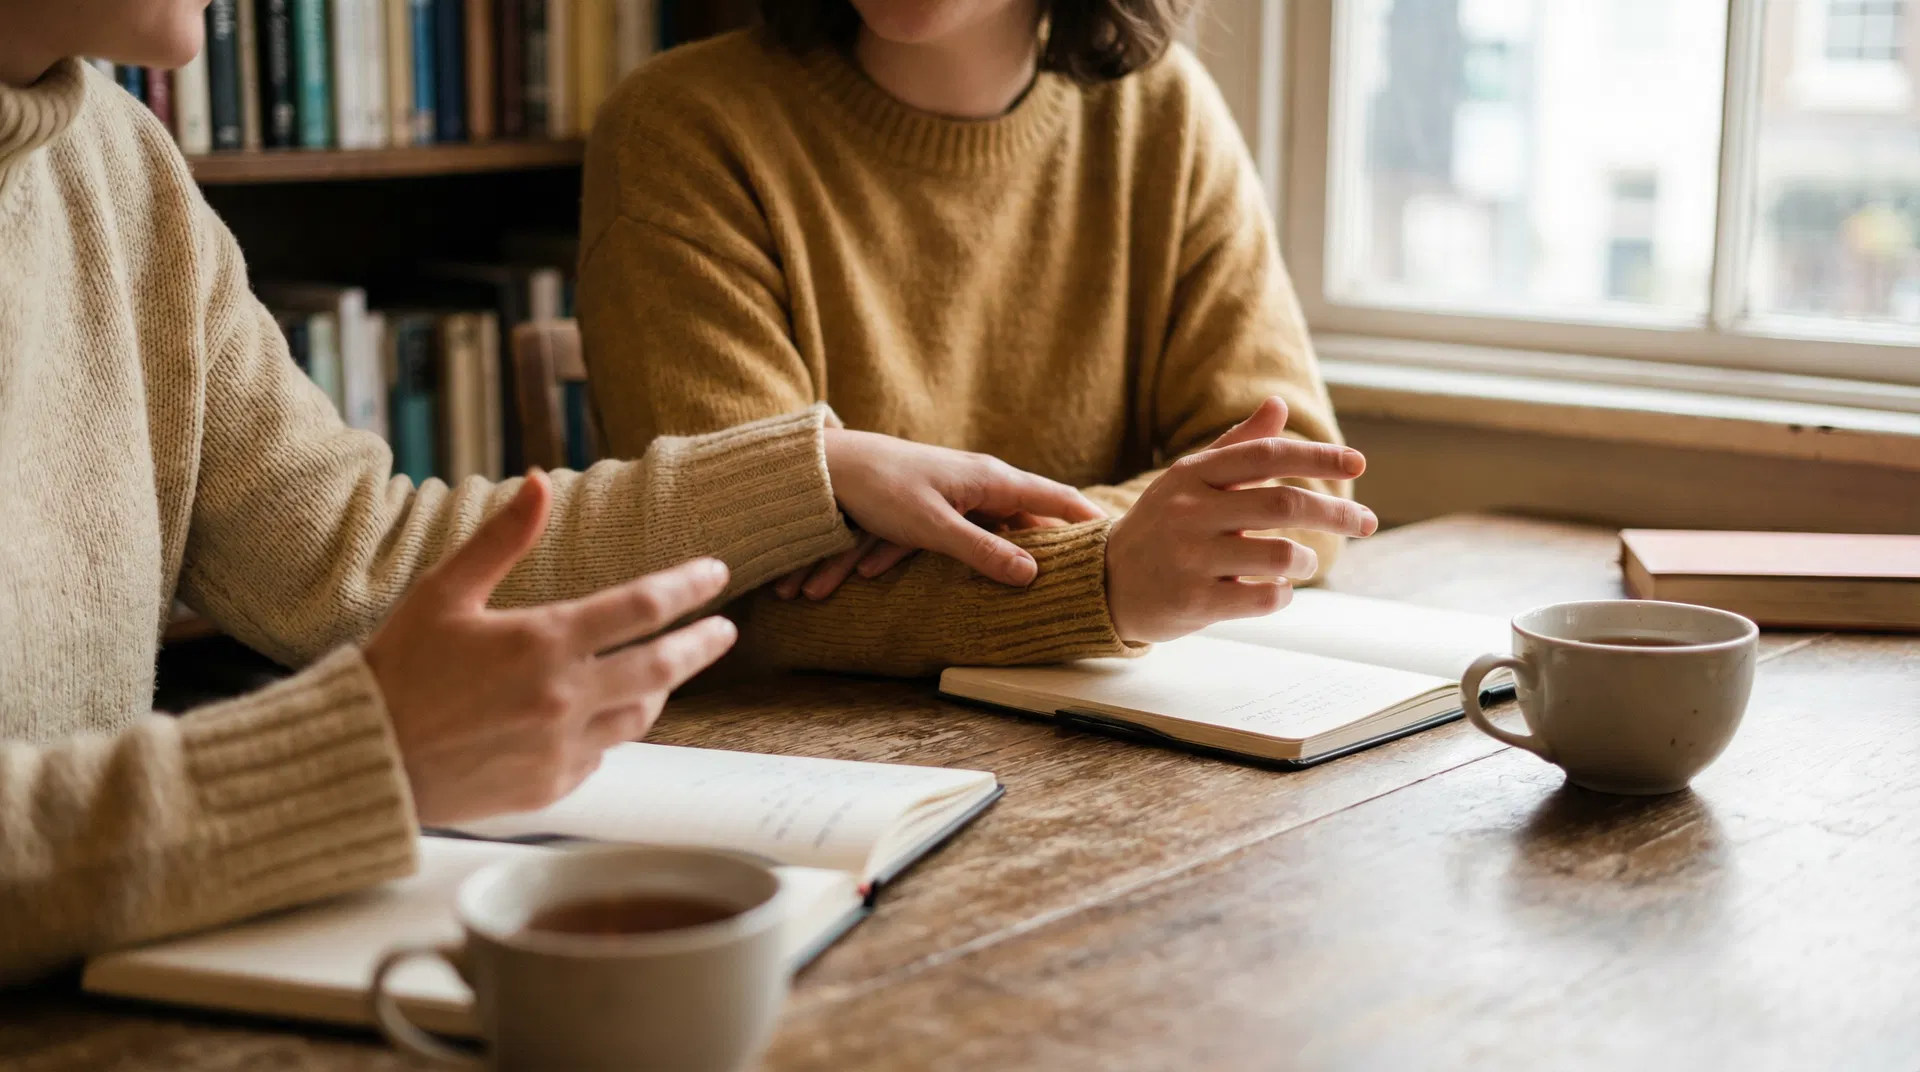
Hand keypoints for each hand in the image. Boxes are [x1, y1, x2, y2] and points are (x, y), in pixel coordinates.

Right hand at [364, 473, 737, 824]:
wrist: (364, 761)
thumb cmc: (399, 669)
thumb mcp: (443, 592)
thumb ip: (503, 539)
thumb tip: (541, 482)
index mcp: (543, 641)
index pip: (641, 607)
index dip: (687, 586)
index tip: (716, 574)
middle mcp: (563, 697)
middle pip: (662, 666)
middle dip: (702, 644)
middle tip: (725, 630)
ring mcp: (561, 746)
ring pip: (639, 715)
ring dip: (660, 689)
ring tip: (666, 671)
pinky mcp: (551, 786)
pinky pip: (601, 754)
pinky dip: (608, 730)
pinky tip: (600, 715)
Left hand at [773, 429, 1106, 600]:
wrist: (827, 467)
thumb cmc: (880, 489)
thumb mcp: (934, 528)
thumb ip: (982, 552)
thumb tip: (1032, 574)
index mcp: (991, 480)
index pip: (1055, 497)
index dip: (1088, 519)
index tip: (1120, 539)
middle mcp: (980, 482)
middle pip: (1025, 520)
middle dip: (1042, 551)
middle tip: (1075, 578)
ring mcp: (955, 493)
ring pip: (982, 533)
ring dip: (980, 563)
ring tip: (1015, 587)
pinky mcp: (930, 504)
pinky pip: (946, 536)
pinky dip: (931, 558)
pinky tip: (911, 577)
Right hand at [1104, 397, 1376, 643]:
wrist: (1104, 583)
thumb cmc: (1161, 526)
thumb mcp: (1190, 480)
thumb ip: (1237, 446)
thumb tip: (1277, 404)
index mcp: (1192, 475)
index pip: (1267, 455)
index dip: (1319, 457)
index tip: (1360, 464)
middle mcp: (1189, 513)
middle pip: (1284, 506)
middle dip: (1338, 513)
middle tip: (1366, 522)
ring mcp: (1189, 559)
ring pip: (1279, 556)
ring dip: (1304, 561)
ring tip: (1302, 564)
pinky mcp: (1193, 603)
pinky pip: (1263, 598)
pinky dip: (1281, 595)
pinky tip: (1274, 591)